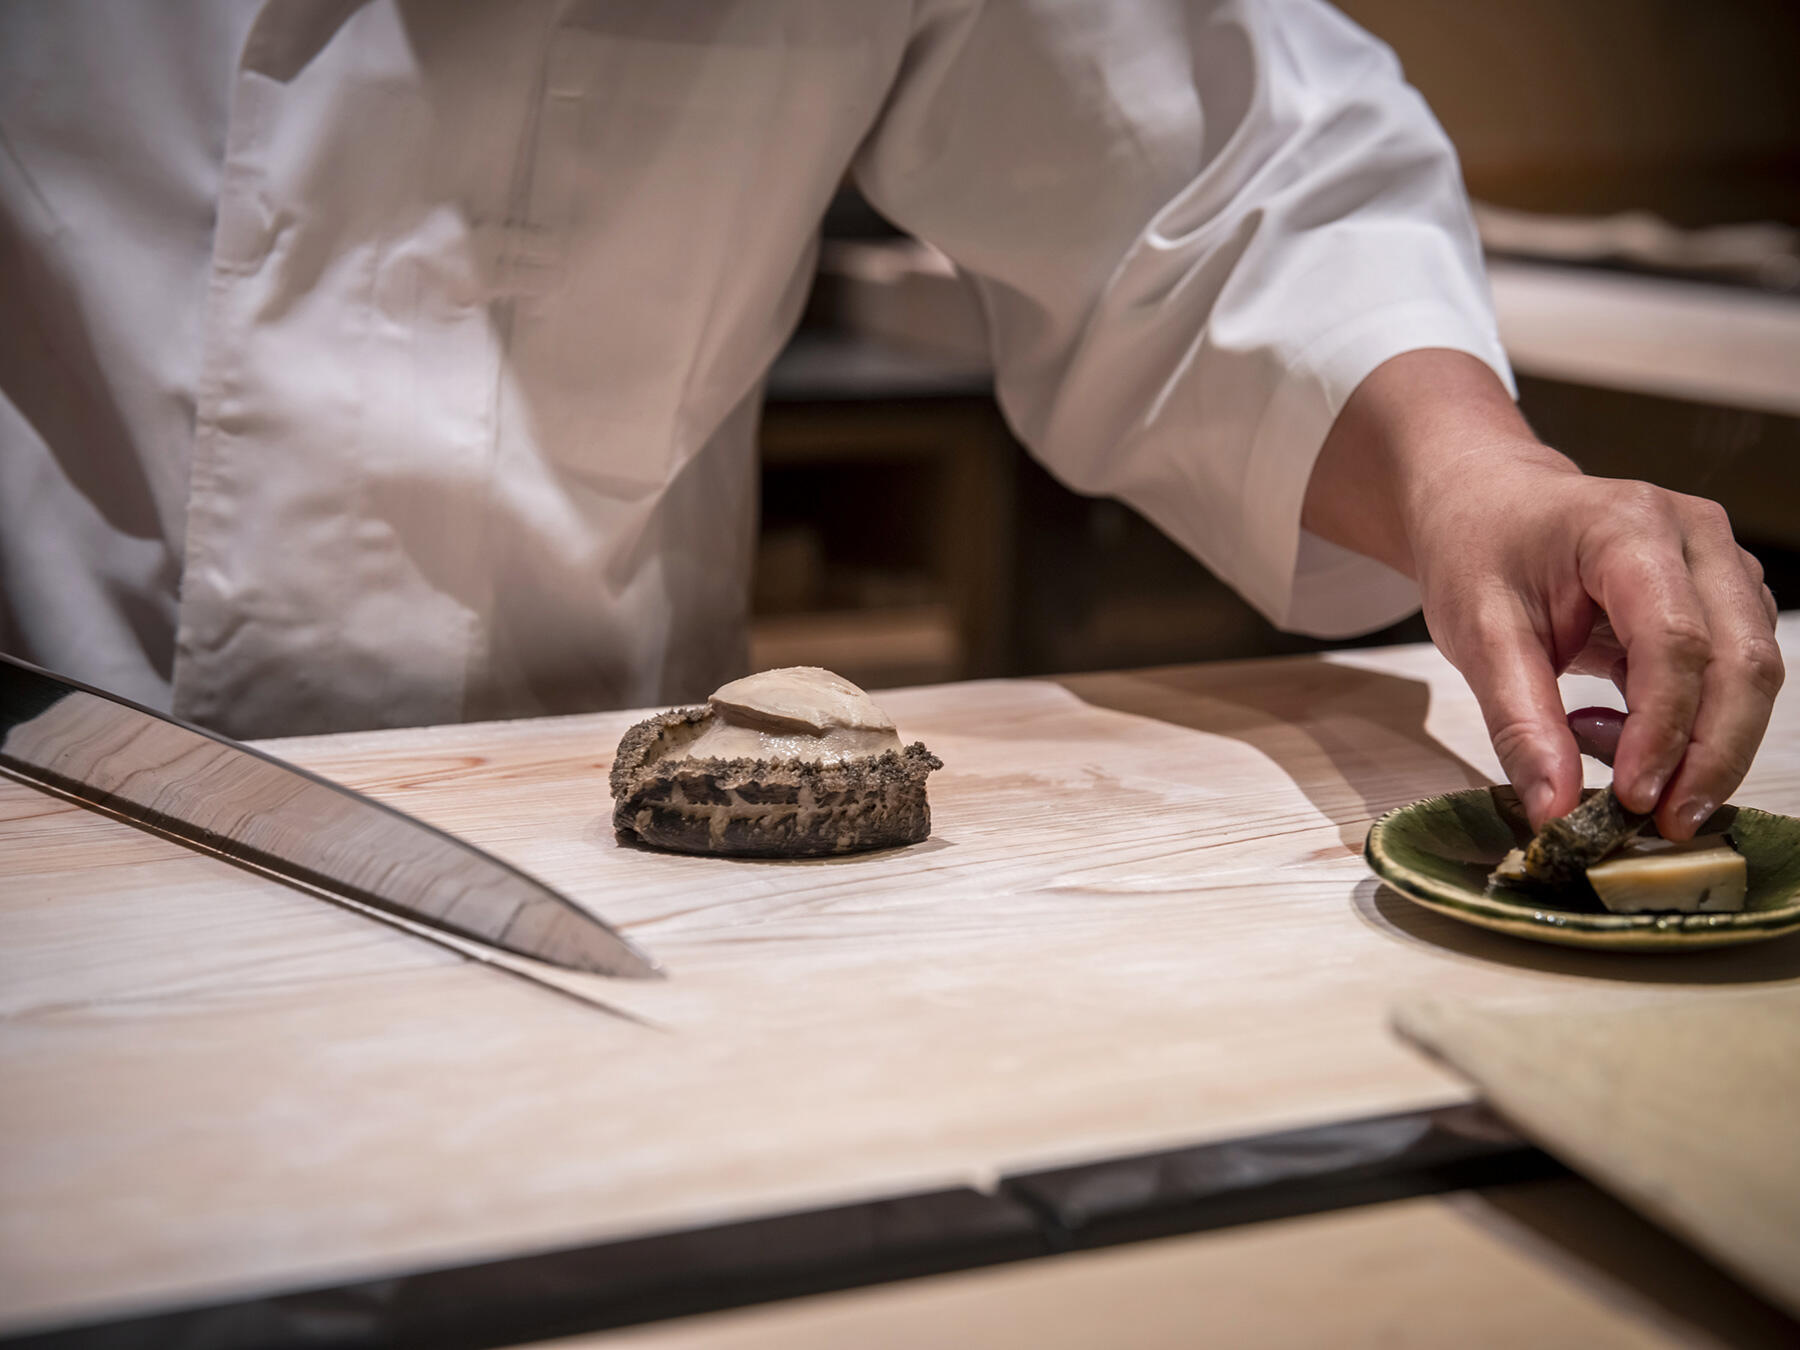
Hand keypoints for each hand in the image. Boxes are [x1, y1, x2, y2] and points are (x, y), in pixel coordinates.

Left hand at [1304, 350, 1782, 835]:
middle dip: (1710, 755)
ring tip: (1626, 785)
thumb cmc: (1477, 553)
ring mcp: (1720, 562)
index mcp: (1626, 527)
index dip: (1663, 728)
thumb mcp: (1475, 635)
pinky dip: (1692, 724)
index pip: (1674, 639)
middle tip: (1663, 825)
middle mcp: (1694, 535)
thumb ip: (1518, 722)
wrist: (1487, 503)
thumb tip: (1556, 813)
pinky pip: (1736, 672)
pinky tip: (1618, 733)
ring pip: (1754, 671)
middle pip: (1742, 660)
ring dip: (1708, 747)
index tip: (1630, 799)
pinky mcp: (1724, 595)